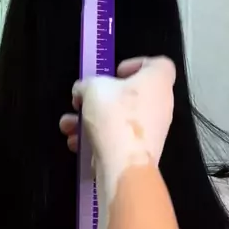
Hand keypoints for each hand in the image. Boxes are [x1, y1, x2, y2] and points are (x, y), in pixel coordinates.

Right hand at [59, 57, 175, 165]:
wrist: (124, 165)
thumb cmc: (114, 116)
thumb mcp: (92, 88)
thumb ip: (87, 85)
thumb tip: (84, 91)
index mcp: (157, 82)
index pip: (159, 64)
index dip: (137, 63)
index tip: (116, 72)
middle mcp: (160, 105)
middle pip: (132, 94)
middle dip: (102, 97)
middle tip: (85, 100)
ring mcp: (152, 131)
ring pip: (120, 118)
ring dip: (91, 120)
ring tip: (68, 126)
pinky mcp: (141, 151)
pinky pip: (119, 138)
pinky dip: (98, 139)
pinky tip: (76, 144)